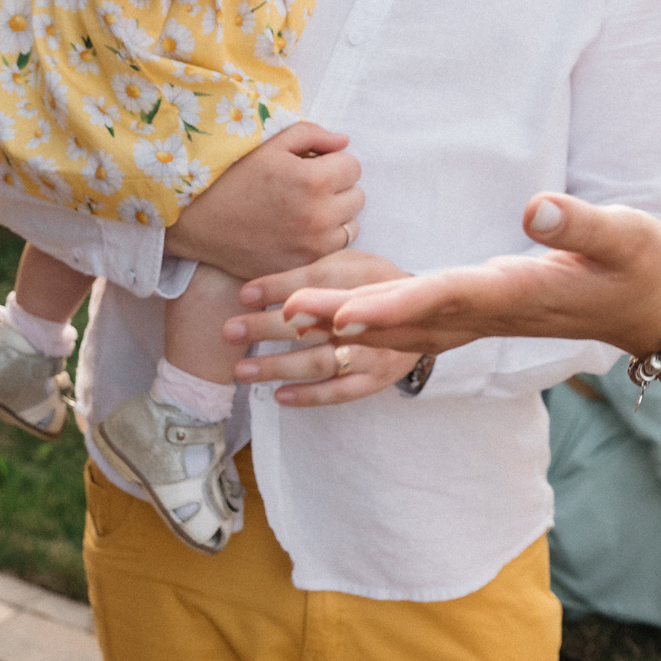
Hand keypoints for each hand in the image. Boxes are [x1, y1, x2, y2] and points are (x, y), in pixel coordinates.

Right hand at [159, 122, 361, 273]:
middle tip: (308, 188)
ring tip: (304, 210)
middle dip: (338, 188)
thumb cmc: (233, 177)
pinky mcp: (304, 266)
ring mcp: (314, 246)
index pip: (353, 166)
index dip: (334, 163)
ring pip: (350, 225)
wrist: (198, 222)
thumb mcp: (270, 144)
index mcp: (314, 180)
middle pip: (357, 196)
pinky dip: (324, 240)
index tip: (313, 166)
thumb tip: (344, 142)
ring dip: (336, 216)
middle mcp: (320, 216)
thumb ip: (313, 135)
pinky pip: (334, 250)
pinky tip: (298, 231)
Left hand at [228, 250, 417, 405]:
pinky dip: (308, 395)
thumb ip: (306, 276)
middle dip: (269, 327)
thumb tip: (250, 291)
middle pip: (314, 324)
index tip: (245, 294)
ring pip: (322, 361)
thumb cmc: (374, 283)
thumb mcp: (347, 264)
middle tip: (231, 330)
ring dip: (280, 366)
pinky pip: (339, 392)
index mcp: (363, 280)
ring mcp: (373, 353)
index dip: (280, 288)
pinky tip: (278, 395)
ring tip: (243, 368)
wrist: (429, 314)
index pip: (317, 281)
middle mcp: (370, 317)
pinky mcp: (374, 379)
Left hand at [279, 193, 660, 361]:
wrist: (652, 309)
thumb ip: (580, 223)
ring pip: (401, 330)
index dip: (392, 306)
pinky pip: (414, 332)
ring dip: (343, 328)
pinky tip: (333, 332)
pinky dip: (370, 332)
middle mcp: (489, 314)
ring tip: (286, 320)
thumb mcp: (623, 236)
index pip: (444, 298)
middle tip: (283, 314)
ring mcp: (481, 320)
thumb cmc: (639, 265)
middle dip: (344, 319)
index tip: (345, 314)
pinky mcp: (478, 315)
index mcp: (516, 292)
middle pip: (405, 319)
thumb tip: (536, 206)